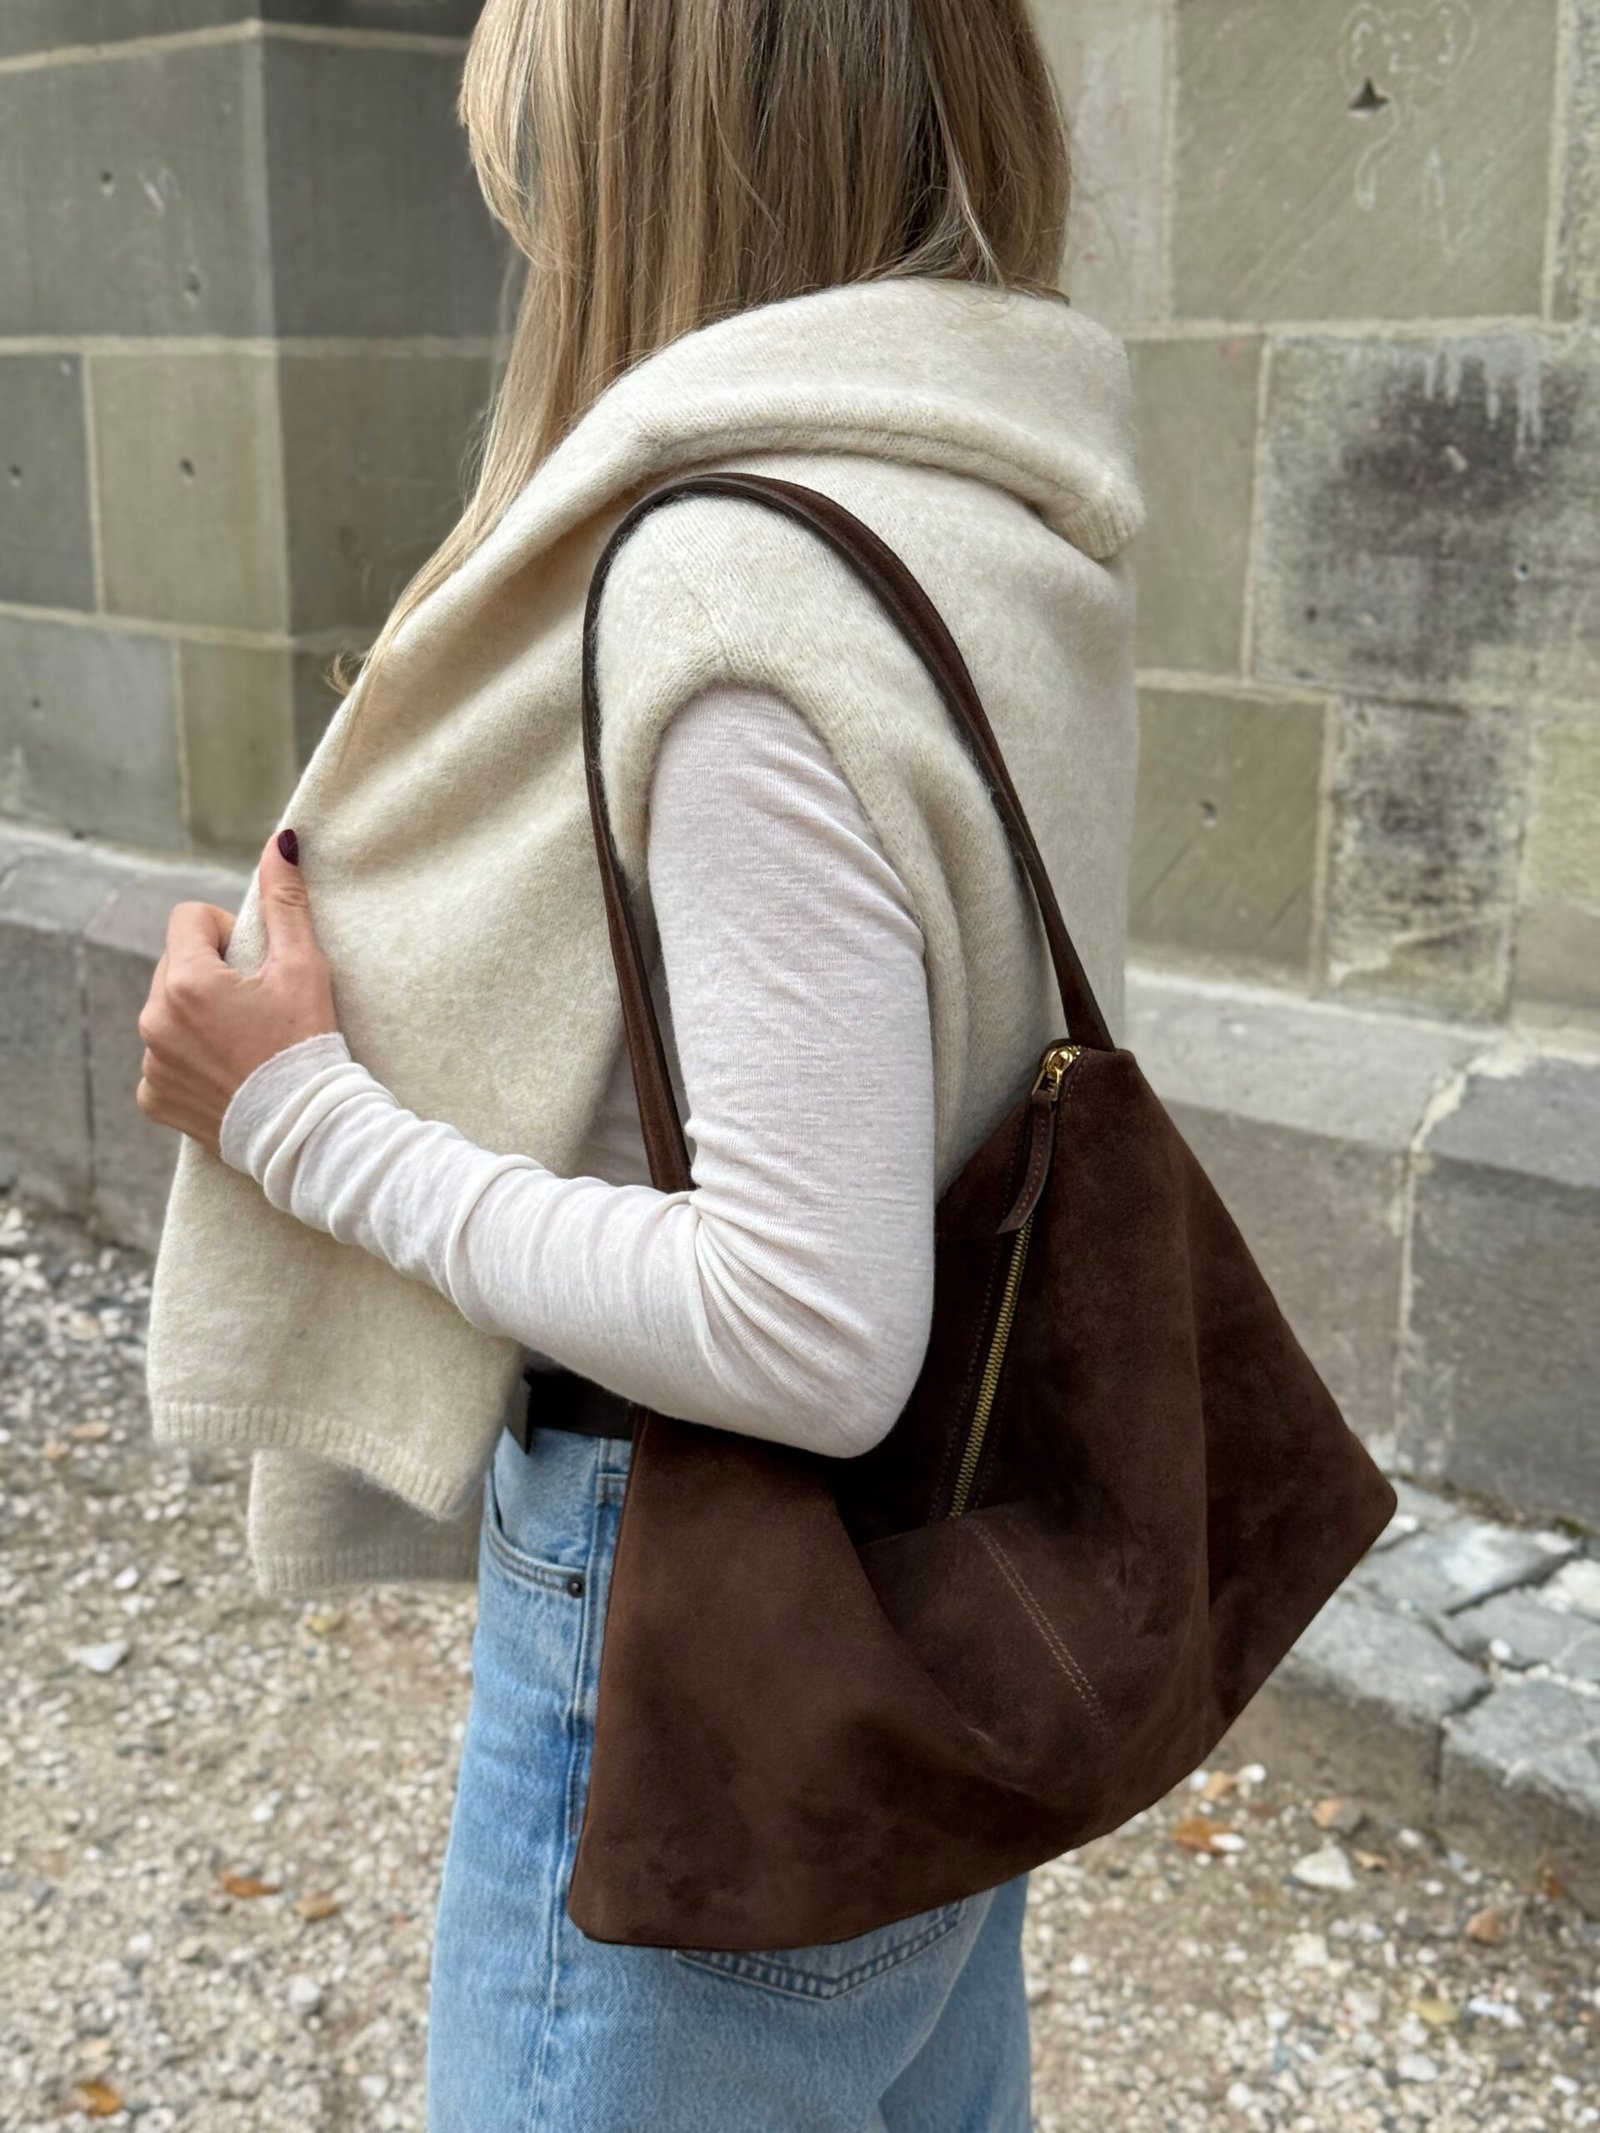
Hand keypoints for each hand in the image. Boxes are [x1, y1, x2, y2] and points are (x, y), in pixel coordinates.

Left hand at [136, 828, 339, 1155]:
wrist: (309, 1131)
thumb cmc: (309, 1044)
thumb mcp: (304, 967)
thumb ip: (285, 902)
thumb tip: (281, 840)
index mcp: (186, 979)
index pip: (188, 919)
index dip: (227, 934)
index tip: (257, 966)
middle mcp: (153, 1018)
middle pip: (176, 965)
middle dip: (211, 974)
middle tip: (257, 1007)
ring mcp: (150, 1062)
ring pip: (169, 1011)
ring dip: (198, 1017)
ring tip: (245, 1044)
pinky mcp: (153, 1098)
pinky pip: (163, 1060)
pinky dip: (190, 1062)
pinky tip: (228, 1074)